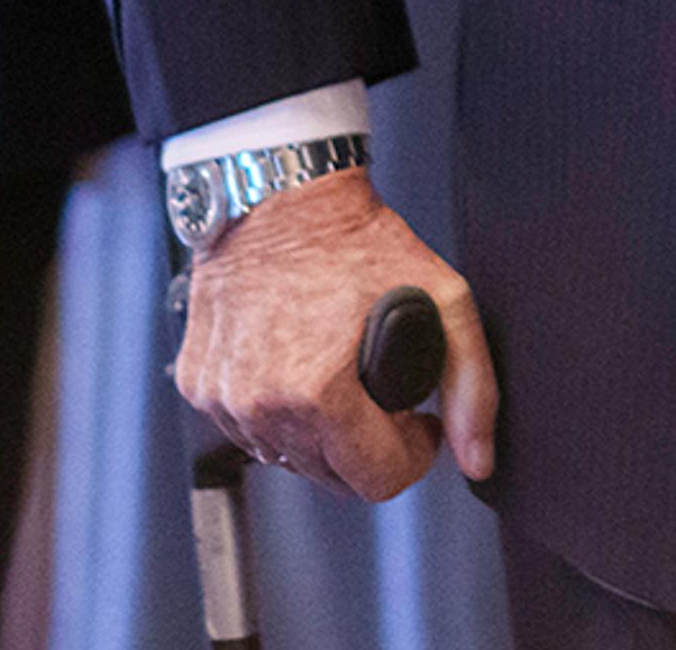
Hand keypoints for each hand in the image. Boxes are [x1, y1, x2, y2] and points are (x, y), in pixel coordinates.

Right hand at [175, 169, 498, 500]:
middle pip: (333, 477)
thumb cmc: (353, 238)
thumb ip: (471, 385)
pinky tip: (295, 367)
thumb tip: (477, 457)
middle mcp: (263, 404)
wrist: (280, 195)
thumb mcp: (443, 297)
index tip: (416, 421)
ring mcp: (224, 398)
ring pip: (288, 457)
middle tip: (380, 394)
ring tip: (337, 376)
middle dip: (368, 445)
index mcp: (319, 393)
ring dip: (319, 433)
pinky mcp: (199, 384)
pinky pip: (246, 428)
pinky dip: (274, 410)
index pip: (378, 481)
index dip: (412, 453)